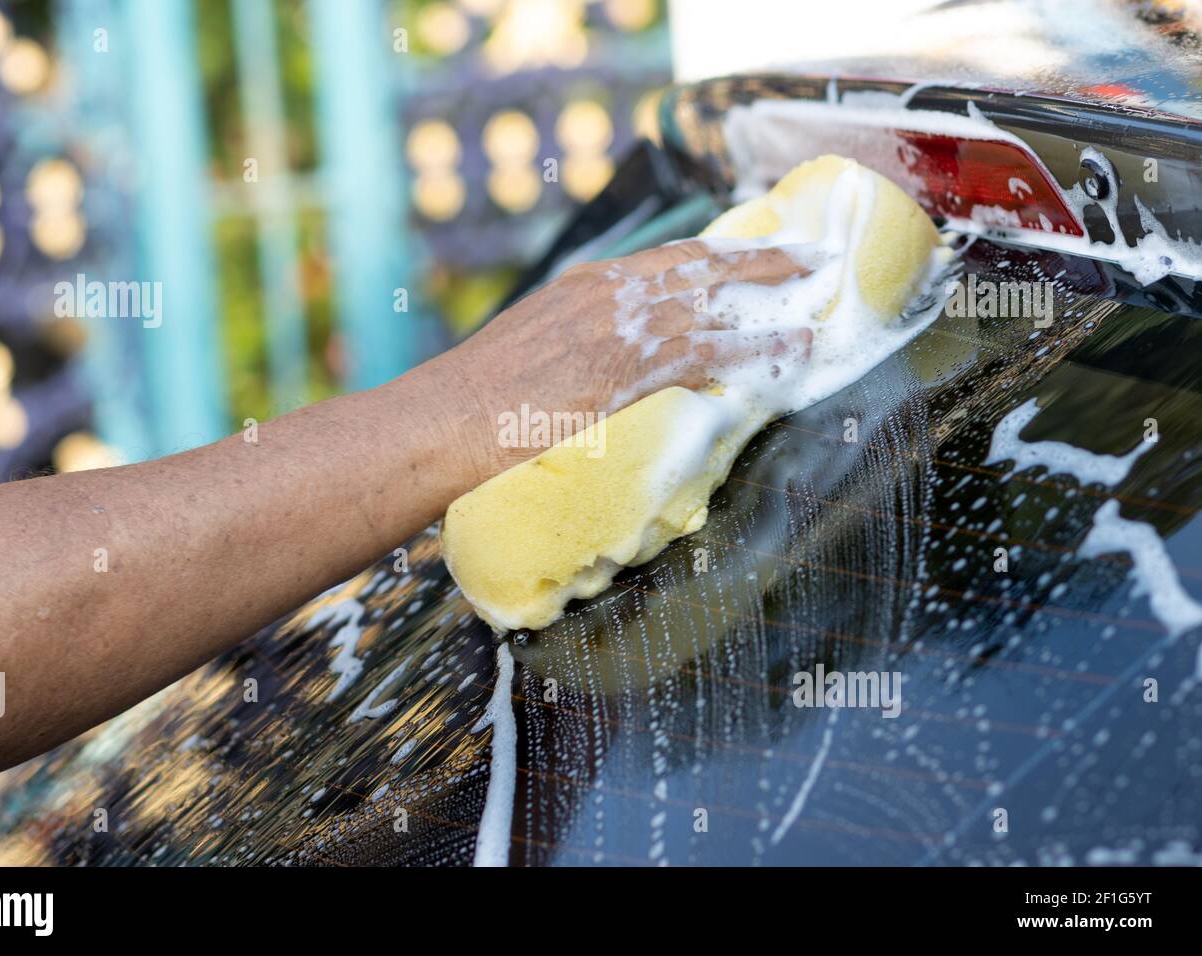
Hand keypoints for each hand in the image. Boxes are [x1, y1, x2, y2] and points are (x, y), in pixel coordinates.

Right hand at [426, 239, 810, 480]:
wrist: (444, 419)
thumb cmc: (474, 400)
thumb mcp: (528, 352)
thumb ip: (572, 346)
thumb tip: (598, 365)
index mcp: (584, 286)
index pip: (667, 259)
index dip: (717, 254)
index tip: (752, 250)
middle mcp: (609, 294)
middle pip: (702, 265)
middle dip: (760, 261)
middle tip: (807, 256)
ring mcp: (621, 328)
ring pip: (715, 303)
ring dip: (772, 300)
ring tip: (816, 298)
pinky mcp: (630, 368)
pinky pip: (710, 352)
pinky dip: (755, 350)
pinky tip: (788, 352)